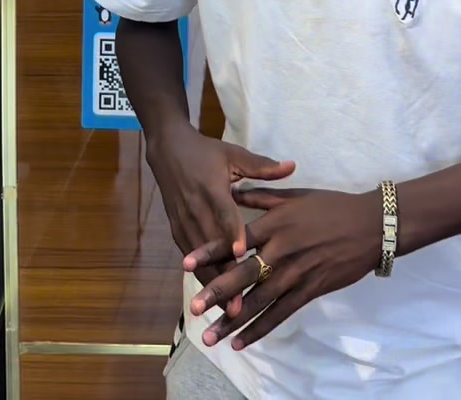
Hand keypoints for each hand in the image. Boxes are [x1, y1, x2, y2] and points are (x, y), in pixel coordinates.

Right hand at [146, 125, 294, 313]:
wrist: (167, 150)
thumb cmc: (206, 152)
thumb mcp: (233, 154)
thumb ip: (262, 166)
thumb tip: (293, 166)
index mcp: (212, 188)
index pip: (224, 214)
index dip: (232, 234)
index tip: (242, 255)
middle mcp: (196, 209)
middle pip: (210, 247)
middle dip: (224, 277)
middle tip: (239, 305)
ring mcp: (184, 222)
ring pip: (199, 260)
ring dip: (212, 284)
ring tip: (228, 311)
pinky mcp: (176, 230)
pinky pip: (190, 257)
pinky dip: (201, 276)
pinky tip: (213, 296)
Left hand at [184, 187, 381, 349]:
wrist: (370, 226)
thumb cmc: (331, 206)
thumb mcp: (295, 196)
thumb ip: (262, 196)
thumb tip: (232, 191)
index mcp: (276, 222)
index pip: (236, 239)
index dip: (210, 251)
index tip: (185, 263)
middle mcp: (283, 249)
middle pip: (245, 275)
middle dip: (217, 293)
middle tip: (193, 309)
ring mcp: (297, 273)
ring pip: (261, 301)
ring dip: (234, 321)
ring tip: (211, 336)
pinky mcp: (311, 290)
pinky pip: (282, 313)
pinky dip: (262, 329)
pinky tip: (243, 341)